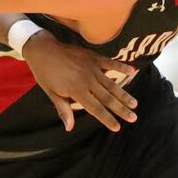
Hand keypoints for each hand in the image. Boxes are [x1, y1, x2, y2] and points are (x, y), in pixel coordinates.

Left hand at [22, 31, 137, 131]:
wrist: (42, 49)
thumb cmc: (45, 73)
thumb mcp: (51, 93)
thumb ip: (63, 109)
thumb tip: (69, 127)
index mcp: (76, 91)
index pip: (96, 109)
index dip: (107, 119)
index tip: (117, 127)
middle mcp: (87, 80)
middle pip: (108, 98)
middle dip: (121, 109)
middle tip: (133, 118)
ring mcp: (92, 68)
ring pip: (112, 84)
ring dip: (124, 94)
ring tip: (135, 104)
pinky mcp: (93, 57)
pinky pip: (110, 62)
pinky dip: (121, 66)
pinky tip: (132, 71)